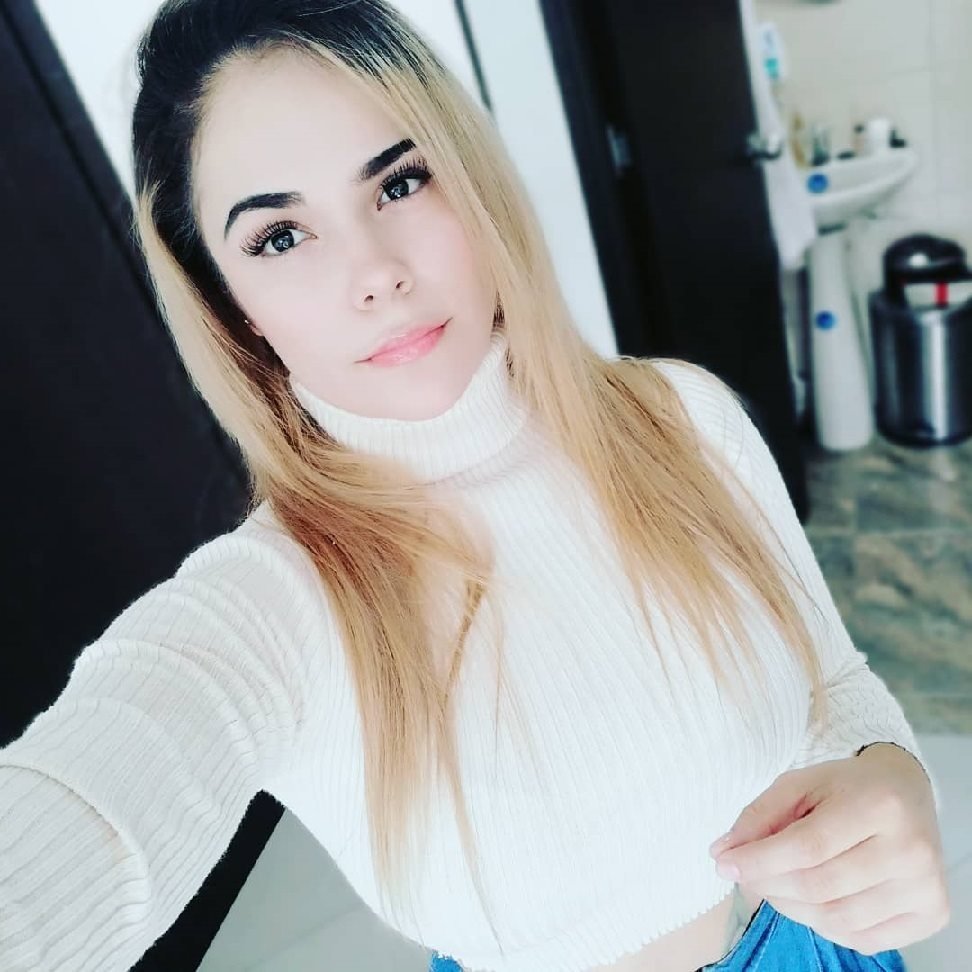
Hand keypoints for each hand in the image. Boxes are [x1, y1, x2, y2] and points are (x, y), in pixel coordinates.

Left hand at [708, 743, 949, 955]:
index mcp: (878, 804)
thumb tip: (723, 853)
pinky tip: (812, 900)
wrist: (906, 792)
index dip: (759, 860)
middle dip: (769, 884)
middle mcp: (910, 849)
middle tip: (745, 874)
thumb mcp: (799, 783)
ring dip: (792, 908)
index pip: (807, 846)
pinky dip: (825, 925)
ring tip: (775, 886)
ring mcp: (925, 886)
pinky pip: (862, 938)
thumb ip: (759, 815)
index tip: (723, 863)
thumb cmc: (846, 788)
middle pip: (819, 886)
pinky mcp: (932, 913)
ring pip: (837, 919)